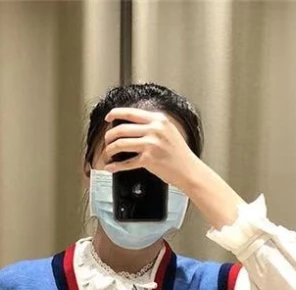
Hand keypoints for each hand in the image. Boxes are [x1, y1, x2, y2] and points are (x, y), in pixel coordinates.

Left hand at [103, 107, 243, 229]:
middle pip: (122, 128)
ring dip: (110, 149)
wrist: (189, 170)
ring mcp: (151, 144)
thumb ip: (153, 126)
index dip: (115, 113)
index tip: (108, 117)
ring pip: (121, 144)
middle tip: (107, 141)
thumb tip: (132, 126)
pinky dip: (116, 166)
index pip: (131, 112)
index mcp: (158, 119)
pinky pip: (126, 162)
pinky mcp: (149, 159)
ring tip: (108, 153)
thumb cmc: (179, 154)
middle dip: (110, 136)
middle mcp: (154, 129)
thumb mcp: (168, 131)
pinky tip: (111, 167)